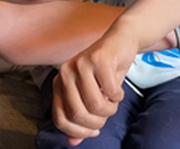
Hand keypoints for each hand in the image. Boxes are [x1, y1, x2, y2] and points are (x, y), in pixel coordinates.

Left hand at [52, 23, 136, 144]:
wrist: (121, 41)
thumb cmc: (104, 71)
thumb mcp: (91, 95)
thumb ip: (80, 118)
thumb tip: (73, 143)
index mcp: (59, 83)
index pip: (61, 119)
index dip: (78, 132)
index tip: (93, 131)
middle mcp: (65, 72)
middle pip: (78, 114)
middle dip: (97, 122)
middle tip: (107, 114)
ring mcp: (81, 64)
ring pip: (95, 104)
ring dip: (110, 109)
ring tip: (113, 101)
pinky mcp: (99, 59)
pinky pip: (111, 91)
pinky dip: (119, 96)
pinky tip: (118, 89)